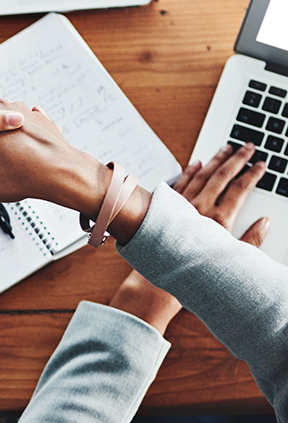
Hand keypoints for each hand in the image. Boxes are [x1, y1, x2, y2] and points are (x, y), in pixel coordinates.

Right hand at [0, 99, 109, 207]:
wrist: (58, 172)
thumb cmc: (14, 175)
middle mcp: (2, 108)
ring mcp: (24, 111)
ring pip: (8, 134)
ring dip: (9, 148)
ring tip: (15, 167)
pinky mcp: (42, 120)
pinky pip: (27, 135)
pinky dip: (26, 146)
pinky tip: (28, 160)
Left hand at [107, 145, 269, 333]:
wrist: (157, 276)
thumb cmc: (193, 269)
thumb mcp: (229, 258)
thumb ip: (251, 241)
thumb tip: (266, 223)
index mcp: (217, 220)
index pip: (240, 189)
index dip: (252, 174)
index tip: (261, 164)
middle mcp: (199, 209)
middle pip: (222, 175)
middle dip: (237, 158)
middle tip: (248, 146)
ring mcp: (181, 206)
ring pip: (201, 175)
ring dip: (215, 160)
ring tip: (226, 148)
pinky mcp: (167, 208)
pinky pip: (179, 183)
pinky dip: (189, 171)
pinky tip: (196, 163)